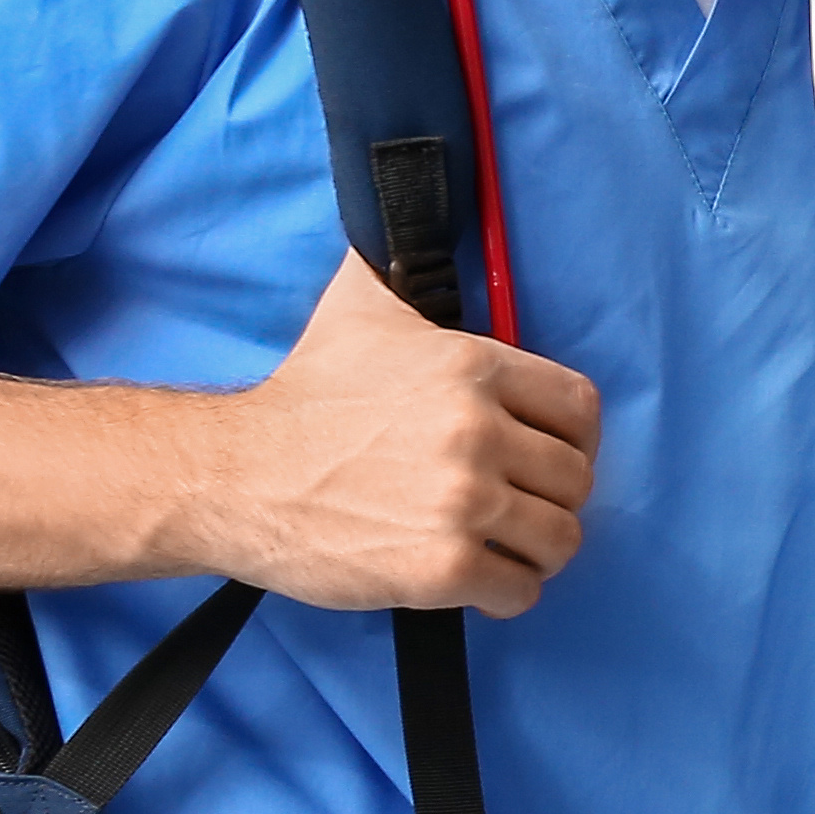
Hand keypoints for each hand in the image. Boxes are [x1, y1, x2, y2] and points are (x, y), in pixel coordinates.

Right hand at [187, 254, 601, 612]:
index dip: (575, 439)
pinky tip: (481, 583)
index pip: (580, 408)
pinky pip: (521, 591)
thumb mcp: (359, 308)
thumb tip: (407, 220)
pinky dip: (508, 594)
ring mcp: (464, 501)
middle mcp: (478, 430)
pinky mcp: (442, 567)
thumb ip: (405, 273)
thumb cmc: (302, 397)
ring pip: (561, 538)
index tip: (552, 457)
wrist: (234, 476)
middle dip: (553, 498)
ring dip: (539, 551)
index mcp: (474, 367)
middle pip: (575, 478)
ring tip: (508, 549)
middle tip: (520, 509)